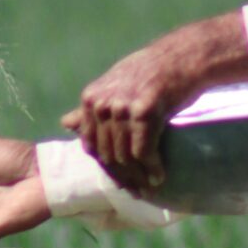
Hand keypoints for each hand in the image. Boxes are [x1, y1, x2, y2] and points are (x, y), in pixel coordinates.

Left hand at [64, 10, 247, 189]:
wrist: (183, 57)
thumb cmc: (151, 71)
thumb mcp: (115, 85)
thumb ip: (91, 108)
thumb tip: (64, 123)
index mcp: (91, 99)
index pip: (91, 145)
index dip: (106, 167)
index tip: (120, 181)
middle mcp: (102, 104)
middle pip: (108, 154)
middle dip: (123, 177)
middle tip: (137, 191)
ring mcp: (121, 108)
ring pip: (125, 157)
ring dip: (138, 177)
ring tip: (149, 187)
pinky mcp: (144, 113)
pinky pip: (143, 152)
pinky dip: (152, 168)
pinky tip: (160, 176)